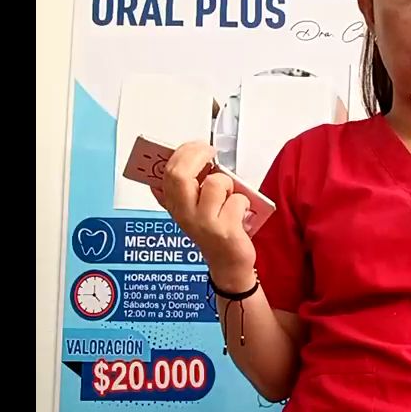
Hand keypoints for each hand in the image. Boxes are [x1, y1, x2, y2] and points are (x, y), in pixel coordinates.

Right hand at [152, 141, 256, 288]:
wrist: (228, 264)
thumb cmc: (214, 233)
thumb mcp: (193, 210)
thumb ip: (184, 189)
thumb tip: (176, 161)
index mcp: (175, 206)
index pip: (167, 172)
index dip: (182, 153)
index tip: (196, 147)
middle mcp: (185, 214)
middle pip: (180, 174)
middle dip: (198, 155)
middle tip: (211, 153)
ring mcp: (204, 223)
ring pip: (214, 183)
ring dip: (227, 183)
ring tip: (229, 196)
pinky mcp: (225, 231)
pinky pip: (237, 200)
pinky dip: (243, 201)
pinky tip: (240, 214)